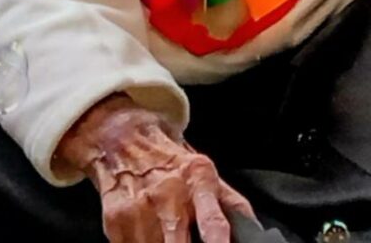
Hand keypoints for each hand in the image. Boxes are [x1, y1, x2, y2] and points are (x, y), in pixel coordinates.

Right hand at [56, 95, 258, 242]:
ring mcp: (140, 208)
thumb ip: (230, 204)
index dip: (218, 242)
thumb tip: (254, 232)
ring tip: (165, 232)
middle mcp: (169, 195)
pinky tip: (147, 234)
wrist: (124, 138)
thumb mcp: (205, 171)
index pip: (214, 221)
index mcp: (198, 181)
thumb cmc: (169, 159)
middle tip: (183, 237)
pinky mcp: (116, 220)